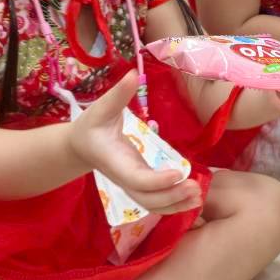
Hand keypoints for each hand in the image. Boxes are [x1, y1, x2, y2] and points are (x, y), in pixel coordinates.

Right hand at [68, 71, 200, 214]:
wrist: (80, 146)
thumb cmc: (90, 126)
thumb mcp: (101, 108)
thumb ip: (118, 94)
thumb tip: (133, 73)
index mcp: (115, 162)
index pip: (137, 179)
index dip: (157, 180)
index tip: (179, 172)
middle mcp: (124, 178)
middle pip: (147, 199)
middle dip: (171, 196)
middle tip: (196, 187)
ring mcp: (132, 185)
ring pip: (153, 205)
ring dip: (176, 204)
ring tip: (199, 195)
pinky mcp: (139, 185)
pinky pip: (156, 202)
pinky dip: (174, 204)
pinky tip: (192, 197)